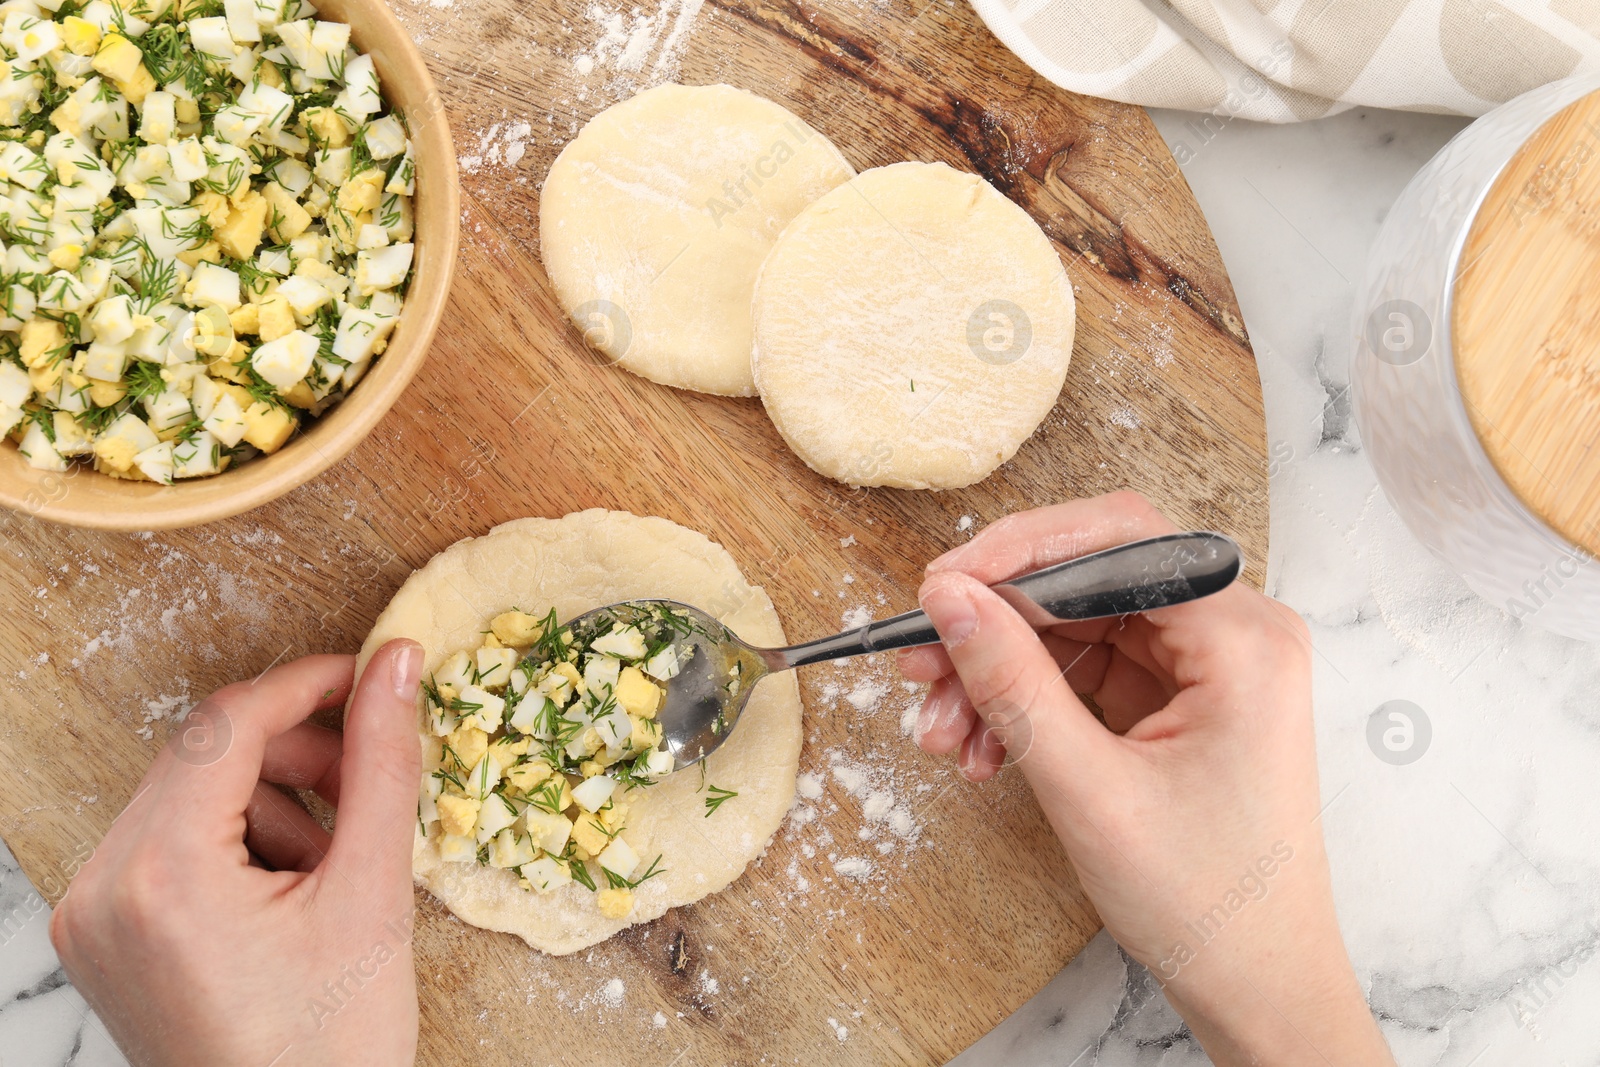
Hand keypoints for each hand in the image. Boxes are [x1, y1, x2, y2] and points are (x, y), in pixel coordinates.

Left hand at [51, 641, 423, 1066]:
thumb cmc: (331, 1049)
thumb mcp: (372, 893)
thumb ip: (383, 763)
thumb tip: (397, 666)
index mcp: (161, 876)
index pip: (226, 724)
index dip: (307, 685)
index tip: (370, 675)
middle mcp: (103, 888)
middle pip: (204, 755)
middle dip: (296, 754)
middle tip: (367, 782)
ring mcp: (94, 916)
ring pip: (191, 794)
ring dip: (273, 800)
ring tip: (334, 859)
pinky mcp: (105, 936)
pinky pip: (171, 842)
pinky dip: (238, 840)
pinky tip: (293, 887)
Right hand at [899, 492, 1392, 1066]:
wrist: (1256, 987)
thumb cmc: (1204, 902)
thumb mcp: (1089, 790)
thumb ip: (1013, 684)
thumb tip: (947, 599)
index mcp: (1244, 640)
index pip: (1119, 539)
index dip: (1018, 551)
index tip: (939, 587)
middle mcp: (1237, 633)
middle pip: (1090, 577)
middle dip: (998, 621)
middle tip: (922, 660)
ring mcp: (1209, 664)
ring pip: (1076, 625)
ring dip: (1001, 670)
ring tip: (941, 730)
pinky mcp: (1182, 695)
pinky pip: (1086, 668)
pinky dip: (1028, 700)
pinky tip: (981, 747)